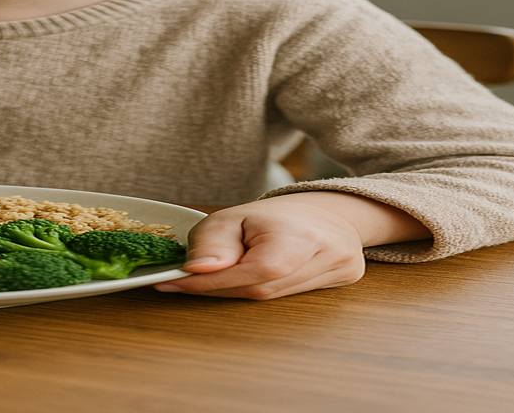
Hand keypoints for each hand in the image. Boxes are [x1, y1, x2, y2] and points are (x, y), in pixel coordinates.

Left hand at [152, 192, 427, 299]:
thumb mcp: (233, 216)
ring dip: (234, 292)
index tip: (172, 283)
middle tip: (183, 282)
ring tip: (213, 279)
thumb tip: (197, 271)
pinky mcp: (341, 283)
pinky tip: (242, 283)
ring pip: (270, 298)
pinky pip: (285, 298)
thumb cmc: (274, 216)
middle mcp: (327, 256)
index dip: (210, 282)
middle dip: (216, 287)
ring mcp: (338, 271)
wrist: (325, 213)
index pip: (252, 272)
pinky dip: (256, 294)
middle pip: (259, 289)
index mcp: (300, 237)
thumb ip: (213, 243)